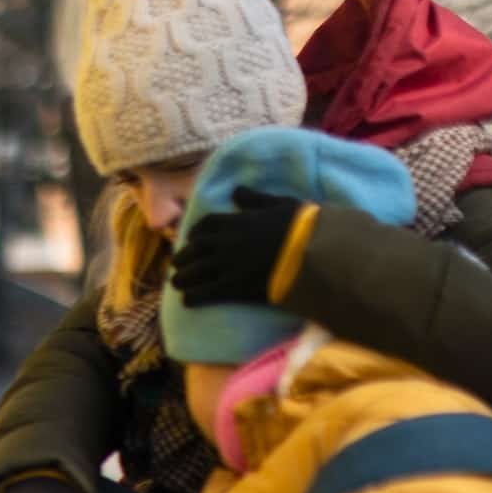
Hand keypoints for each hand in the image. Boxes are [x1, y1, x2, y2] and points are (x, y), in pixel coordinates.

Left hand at [169, 187, 303, 306]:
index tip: (192, 238)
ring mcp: (227, 266)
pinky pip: (205, 293)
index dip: (196, 232)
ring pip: (193, 272)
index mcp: (236, 221)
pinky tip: (187, 301)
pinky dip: (193, 297)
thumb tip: (236, 191)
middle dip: (184, 256)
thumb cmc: (303, 226)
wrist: (315, 253)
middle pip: (193, 249)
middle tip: (179, 263)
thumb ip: (255, 199)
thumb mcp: (280, 203)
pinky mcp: (234, 288)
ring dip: (182, 277)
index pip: (206, 225)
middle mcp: (225, 243)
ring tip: (177, 282)